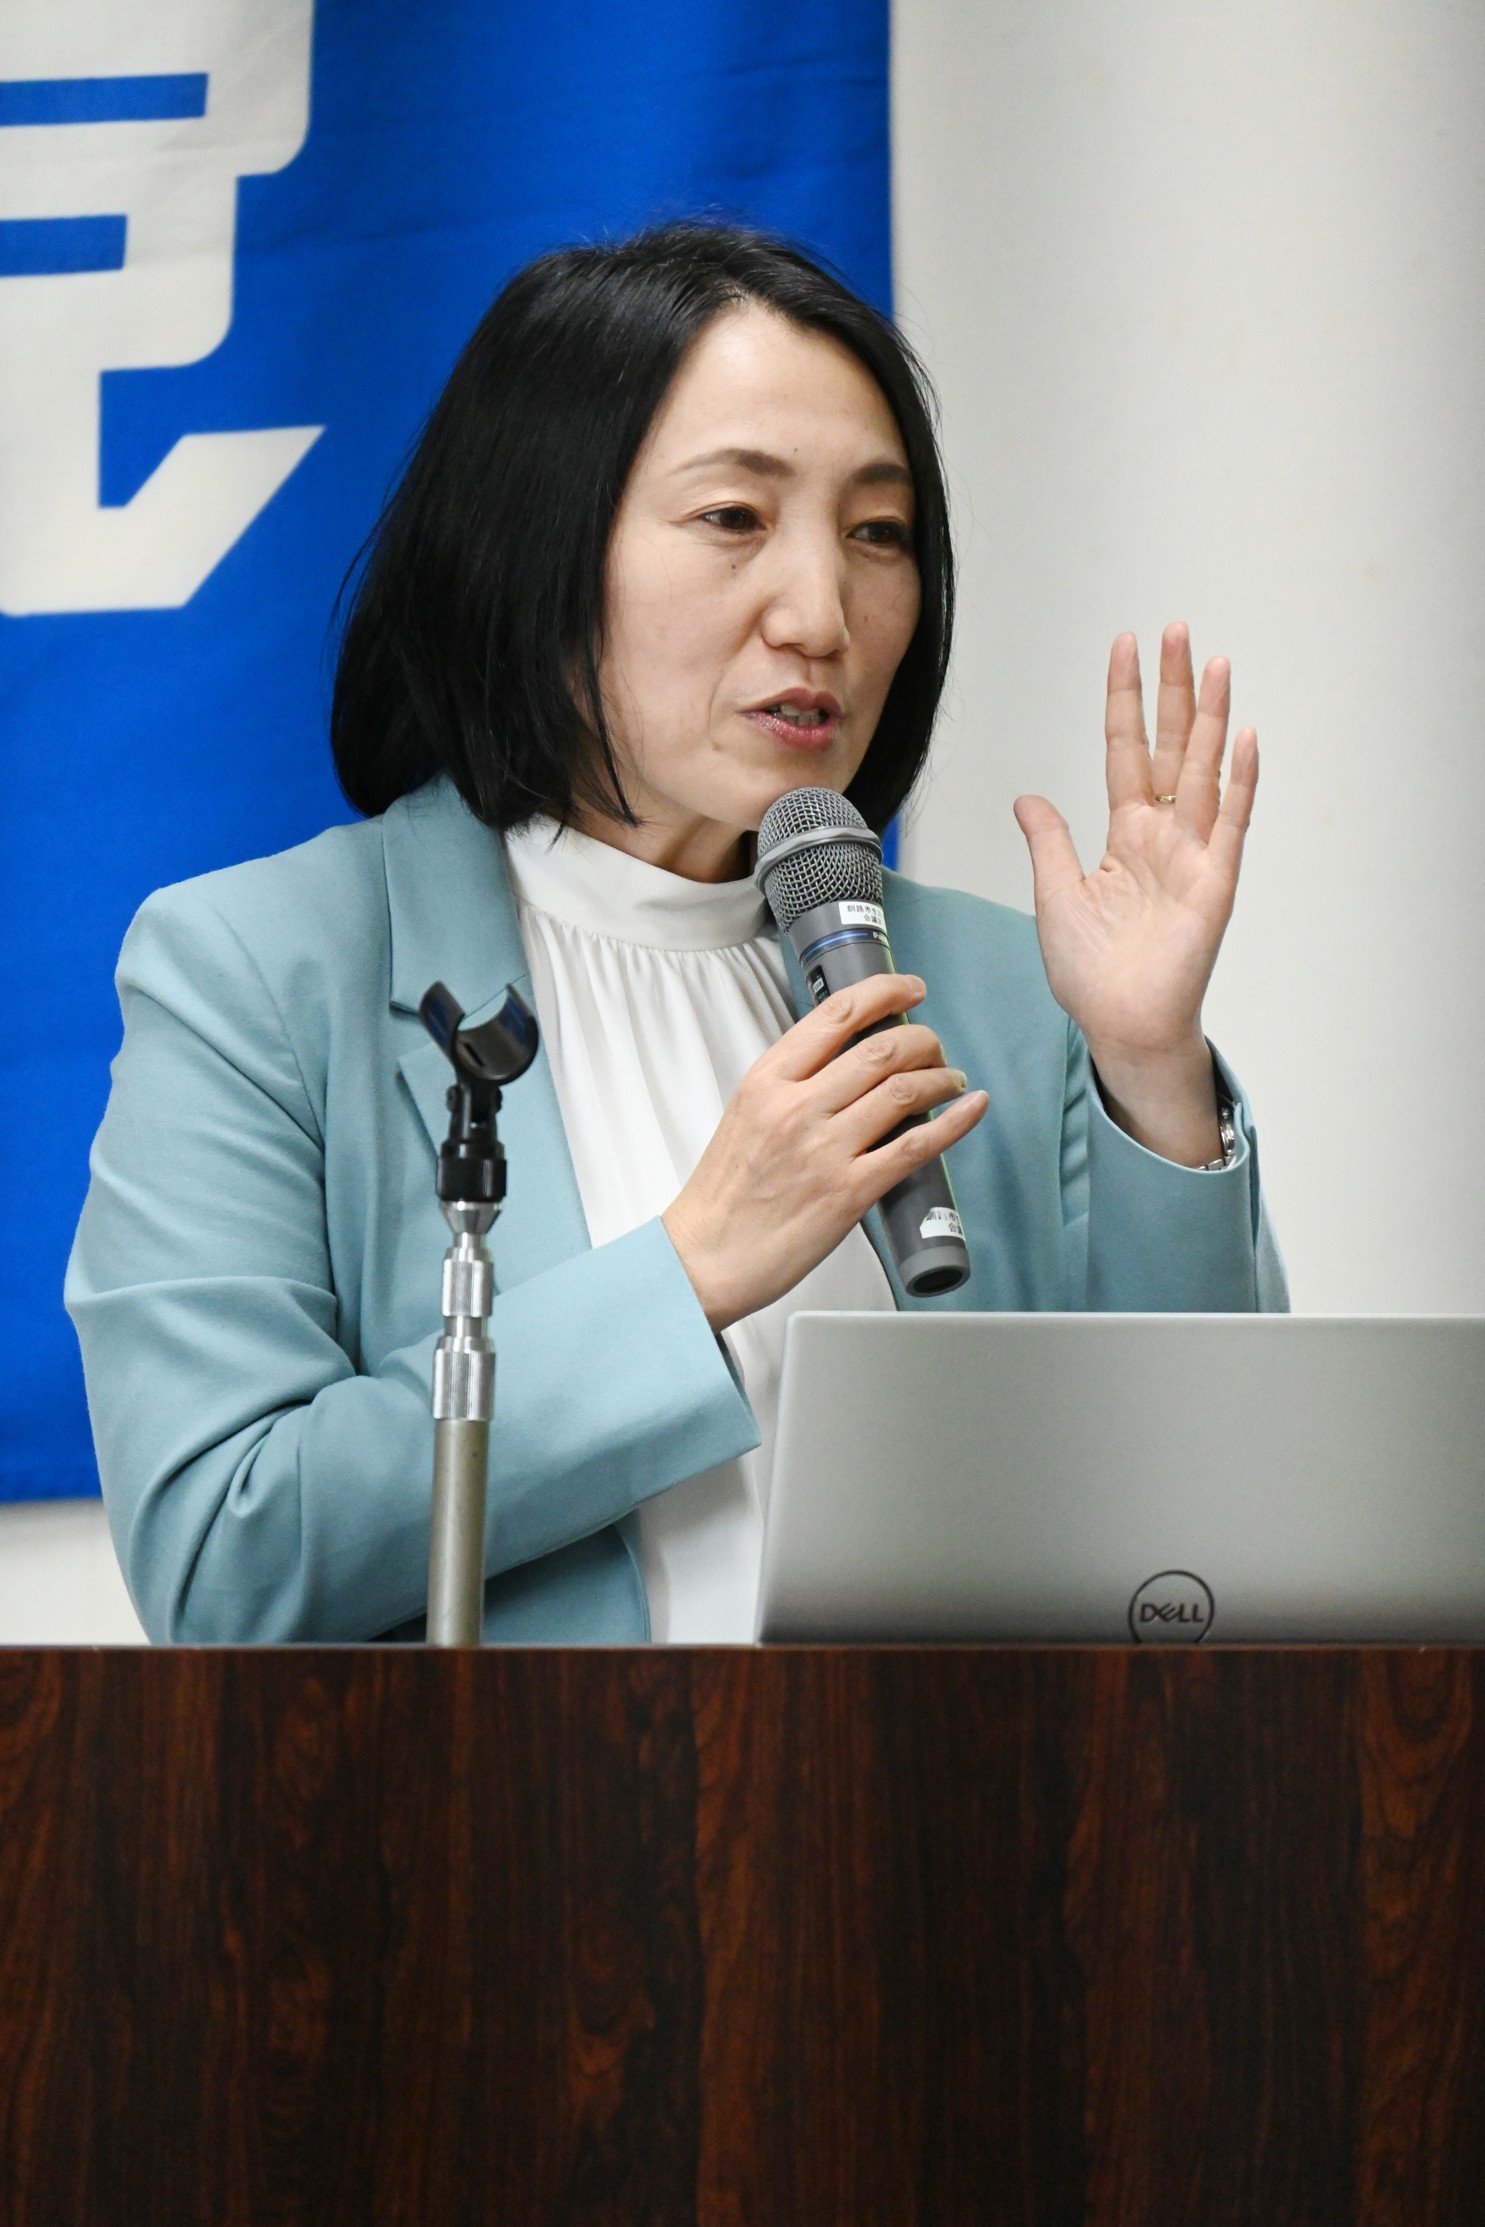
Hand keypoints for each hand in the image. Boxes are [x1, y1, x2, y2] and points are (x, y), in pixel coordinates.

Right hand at [662, 975, 987, 1331]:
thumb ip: (791, 1085)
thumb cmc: (725, 1195)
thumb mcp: (747, 1115)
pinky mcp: (850, 1191)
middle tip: (935, 1049)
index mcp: (768, 1081)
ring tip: (952, 1079)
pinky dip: (955, 1120)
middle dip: (924, 1040)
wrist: (708, 1256)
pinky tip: (971, 1107)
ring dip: (941, 1077)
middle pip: (882, 1048)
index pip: (836, 1014)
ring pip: (904, 1089)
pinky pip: (917, 1144)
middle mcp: (797, 1108)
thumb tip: (847, 1062)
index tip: (911, 990)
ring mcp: (825, 1149)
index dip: (886, 992)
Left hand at [1012, 623, 1257, 1164]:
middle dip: (1173, 688)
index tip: (1126, 646)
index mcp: (1124, 836)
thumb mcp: (1054, 895)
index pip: (1125, 750)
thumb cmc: (1091, 973)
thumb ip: (1049, 841)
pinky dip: (1238, 781)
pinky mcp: (1214, 883)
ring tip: (1215, 662)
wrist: (1118, 1026)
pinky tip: (1245, 737)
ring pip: (1202, 771)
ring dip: (1210, 717)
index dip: (1125, 699)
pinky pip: (1229, 824)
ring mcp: (1193, 855)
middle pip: (1169, 745)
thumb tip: (1027, 797)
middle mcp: (1163, 836)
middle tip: (1178, 630)